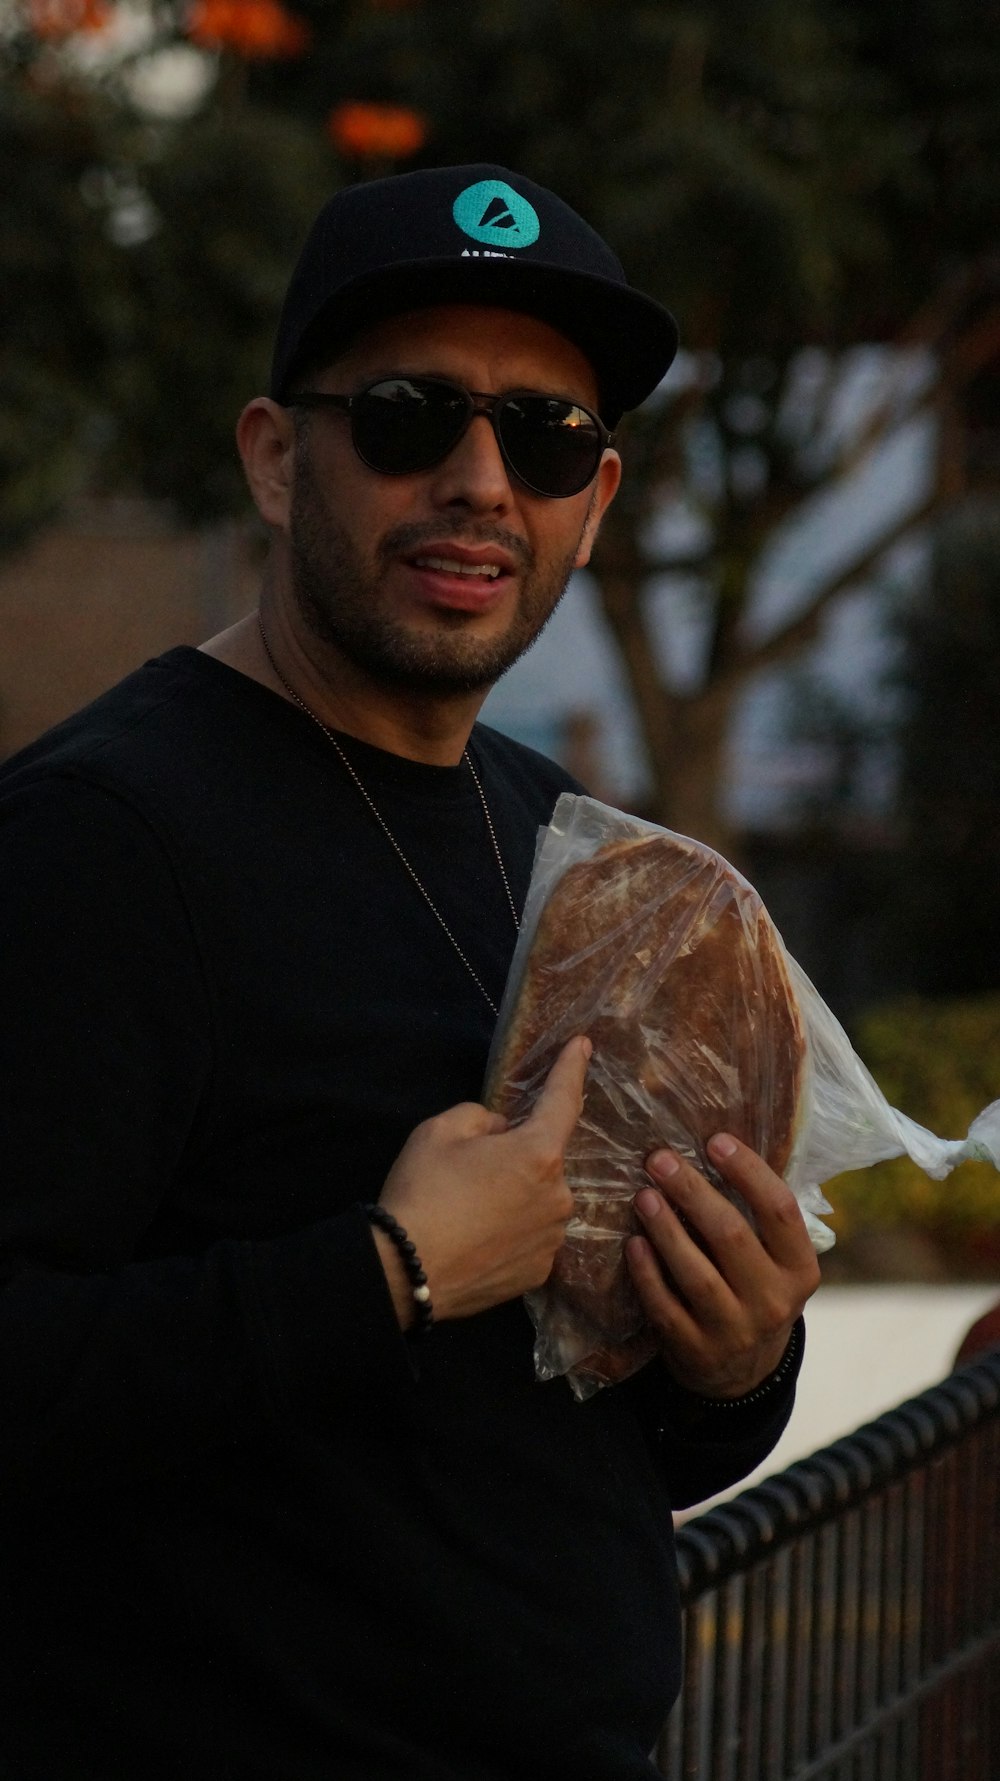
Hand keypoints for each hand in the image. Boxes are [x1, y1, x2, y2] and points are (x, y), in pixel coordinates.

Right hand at [375, 1036, 589, 1326]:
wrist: (405, 1273)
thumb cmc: (422, 1193)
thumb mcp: (438, 1130)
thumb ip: (481, 1118)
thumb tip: (502, 1133)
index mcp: (538, 1153)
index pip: (564, 1100)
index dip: (573, 1069)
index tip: (584, 1045)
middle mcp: (558, 1196)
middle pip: (544, 1160)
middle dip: (518, 1156)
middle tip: (471, 1171)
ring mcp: (551, 1239)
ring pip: (540, 1201)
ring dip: (517, 1197)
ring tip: (470, 1213)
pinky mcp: (539, 1274)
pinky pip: (532, 1238)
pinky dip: (512, 1233)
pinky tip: (478, 1241)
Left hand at [625, 1134, 820, 1398]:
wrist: (743, 1374)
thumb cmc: (755, 1291)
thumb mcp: (776, 1262)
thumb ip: (758, 1216)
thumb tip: (717, 1145)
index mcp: (800, 1270)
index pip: (781, 1210)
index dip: (749, 1172)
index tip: (715, 1140)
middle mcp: (774, 1302)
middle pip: (731, 1235)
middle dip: (692, 1192)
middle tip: (659, 1159)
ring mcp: (735, 1331)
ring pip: (696, 1274)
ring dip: (666, 1230)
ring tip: (642, 1195)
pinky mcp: (696, 1350)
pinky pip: (666, 1307)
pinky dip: (648, 1275)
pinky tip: (633, 1243)